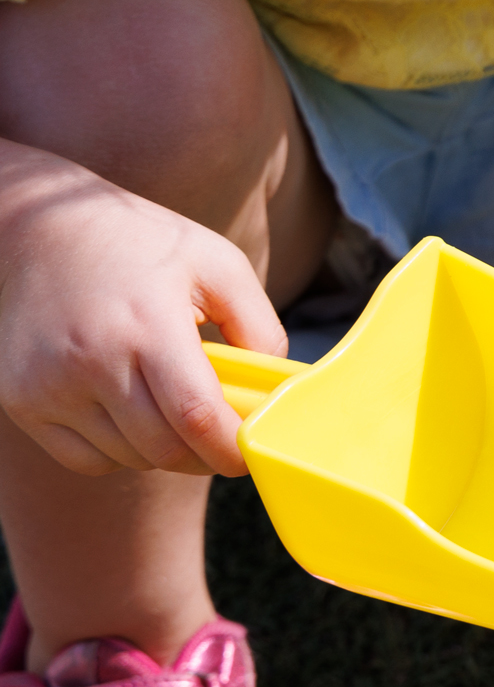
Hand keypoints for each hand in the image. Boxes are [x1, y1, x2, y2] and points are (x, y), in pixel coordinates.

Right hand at [0, 150, 274, 477]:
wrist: (43, 228)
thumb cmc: (141, 244)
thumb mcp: (218, 263)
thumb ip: (258, 323)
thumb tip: (275, 386)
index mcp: (148, 325)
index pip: (196, 417)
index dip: (231, 449)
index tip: (252, 455)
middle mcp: (91, 361)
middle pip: (163, 448)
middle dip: (204, 454)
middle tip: (224, 437)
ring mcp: (48, 386)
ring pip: (126, 457)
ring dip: (163, 450)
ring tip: (176, 411)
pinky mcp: (20, 400)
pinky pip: (85, 458)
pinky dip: (118, 451)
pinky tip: (133, 414)